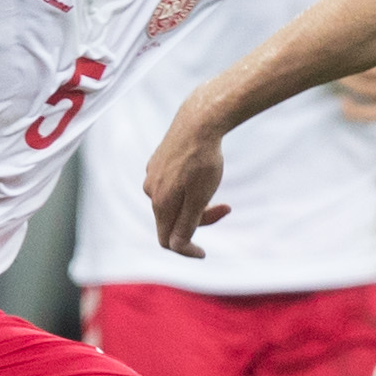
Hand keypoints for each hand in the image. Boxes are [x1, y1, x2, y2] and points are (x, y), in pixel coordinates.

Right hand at [145, 109, 230, 256]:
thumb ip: (187, 224)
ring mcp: (152, 175)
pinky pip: (171, 185)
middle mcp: (150, 191)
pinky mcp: (158, 162)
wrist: (198, 122)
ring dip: (194, 203)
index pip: (167, 241)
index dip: (186, 250)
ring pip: (172, 202)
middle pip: (172, 221)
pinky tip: (202, 172)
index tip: (204, 253)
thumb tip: (176, 246)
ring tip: (214, 186)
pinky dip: (188, 188)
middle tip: (225, 207)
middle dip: (198, 221)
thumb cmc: (202, 161)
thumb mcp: (199, 198)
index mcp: (160, 204)